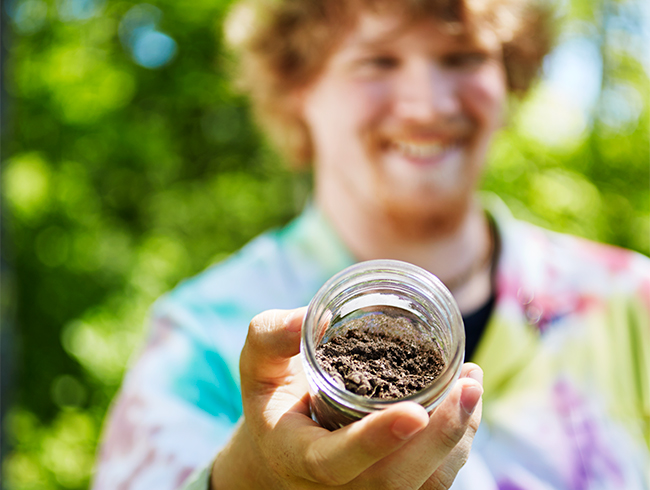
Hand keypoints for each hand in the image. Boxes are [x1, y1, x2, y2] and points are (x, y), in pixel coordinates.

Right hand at [211, 307, 482, 488]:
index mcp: (301, 457)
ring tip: (473, 384)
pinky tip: (466, 400)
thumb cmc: (274, 403)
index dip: (375, 440)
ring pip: (426, 483)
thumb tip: (310, 316)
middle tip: (469, 386)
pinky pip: (435, 479)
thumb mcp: (258, 367)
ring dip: (459, 435)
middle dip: (441, 436)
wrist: (283, 454)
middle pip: (396, 479)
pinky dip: (458, 441)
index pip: (337, 460)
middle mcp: (339, 488)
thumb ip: (271, 337)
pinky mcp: (396, 489)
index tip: (414, 413)